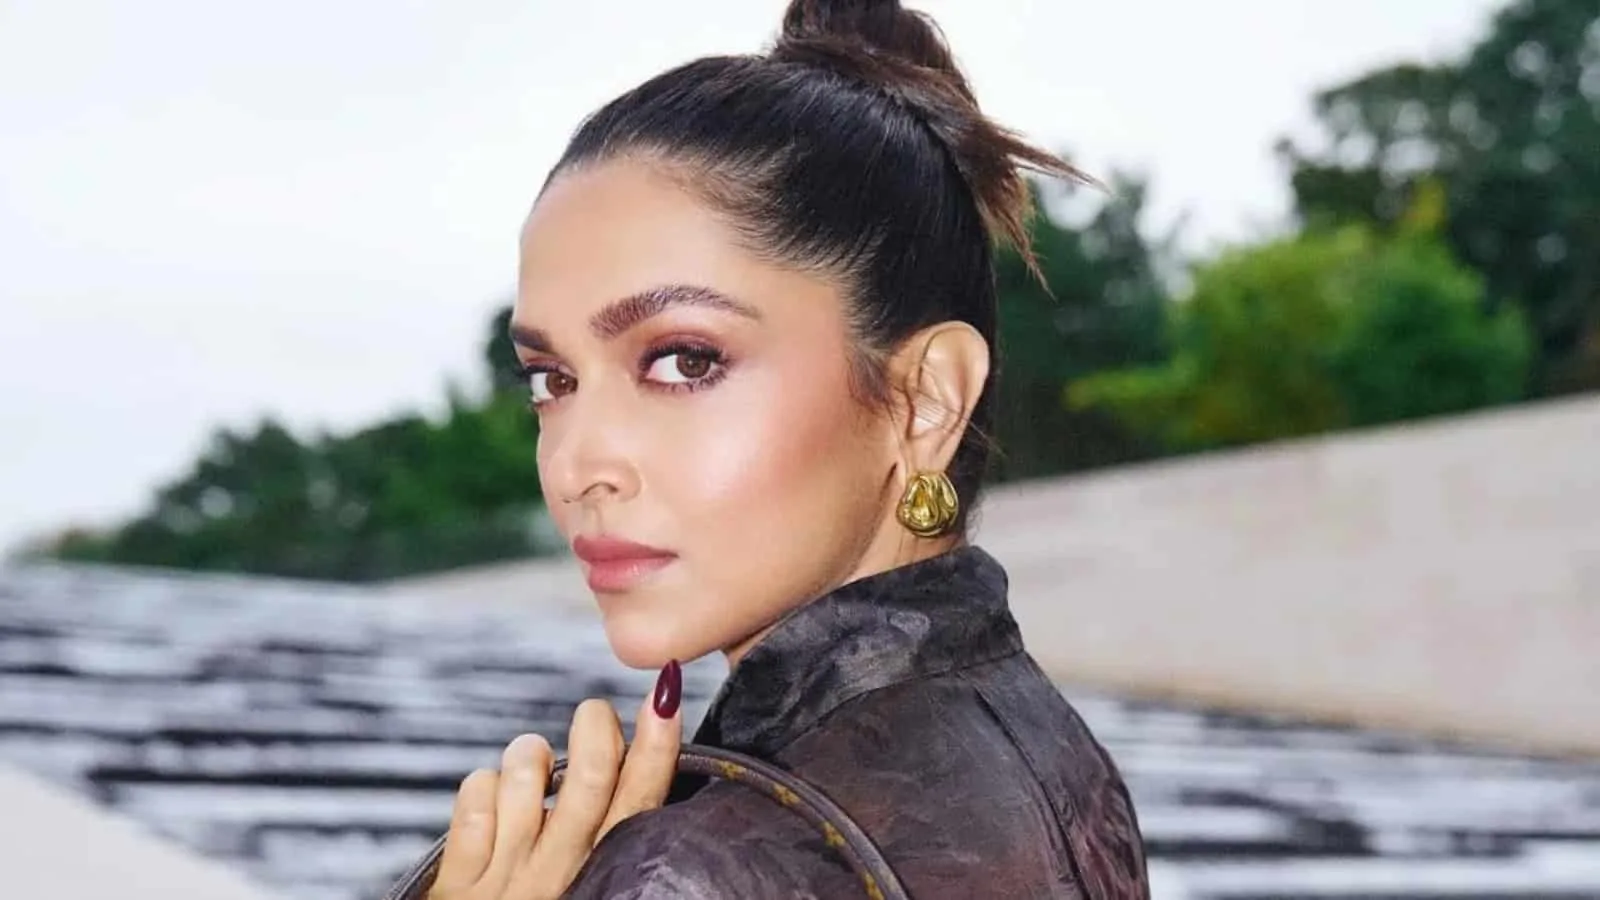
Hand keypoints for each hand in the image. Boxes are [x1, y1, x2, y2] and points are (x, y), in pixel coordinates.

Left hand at [427, 661, 683, 899]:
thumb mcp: (599, 895)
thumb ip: (612, 844)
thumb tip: (631, 765)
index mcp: (610, 883)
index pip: (642, 807)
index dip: (657, 747)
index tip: (664, 696)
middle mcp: (560, 882)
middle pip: (587, 784)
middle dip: (596, 731)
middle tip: (593, 713)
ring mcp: (505, 885)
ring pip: (524, 781)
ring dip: (529, 757)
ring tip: (531, 763)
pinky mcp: (457, 889)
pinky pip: (472, 804)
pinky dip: (482, 790)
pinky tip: (489, 808)